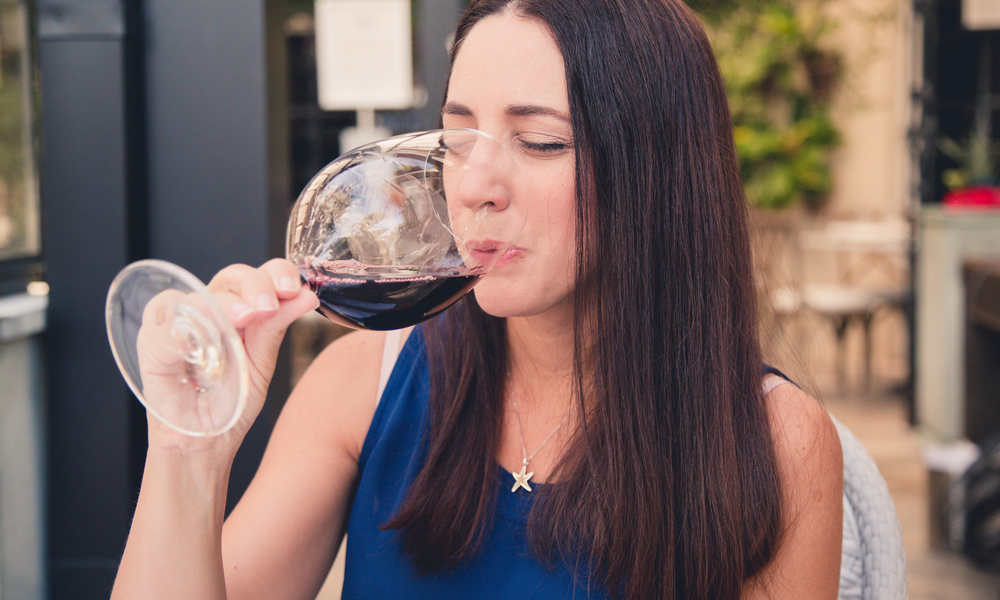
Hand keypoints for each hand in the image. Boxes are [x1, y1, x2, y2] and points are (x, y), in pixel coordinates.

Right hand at [140, 259, 317, 454]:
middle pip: (230, 276)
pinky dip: (185, 327)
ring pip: (198, 294)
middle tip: (268, 307)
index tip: (292, 288)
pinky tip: (203, 338)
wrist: (207, 440)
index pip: (258, 275)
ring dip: (223, 303)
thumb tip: (308, 295)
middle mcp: (208, 308)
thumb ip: (277, 326)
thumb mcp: (262, 361)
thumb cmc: (232, 398)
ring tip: (245, 318)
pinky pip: (163, 325)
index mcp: (239, 307)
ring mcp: (177, 323)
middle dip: (254, 286)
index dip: (276, 273)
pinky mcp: (151, 345)